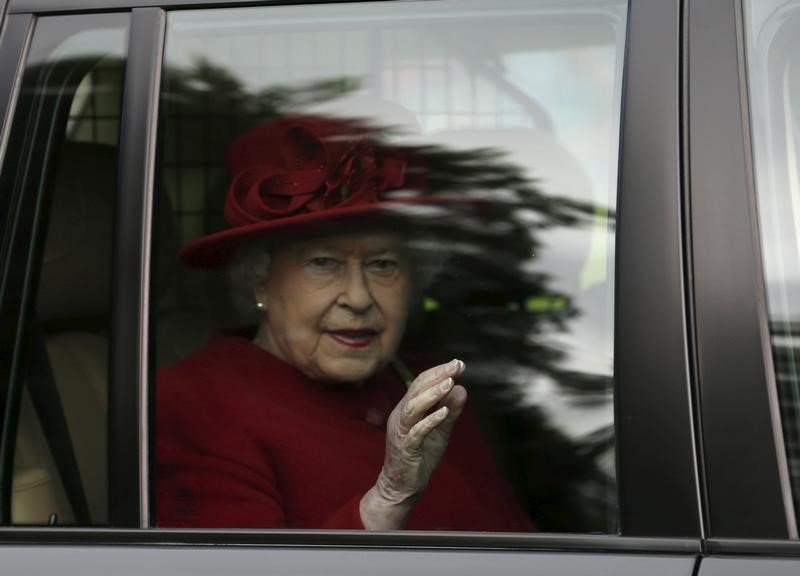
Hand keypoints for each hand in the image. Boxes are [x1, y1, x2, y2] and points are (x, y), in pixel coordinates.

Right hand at [360, 359, 466, 529]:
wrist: (402, 487)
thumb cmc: (419, 457)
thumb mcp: (440, 431)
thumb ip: (450, 411)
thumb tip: (462, 389)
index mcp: (407, 409)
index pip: (420, 383)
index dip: (439, 372)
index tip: (458, 363)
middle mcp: (401, 416)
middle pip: (416, 389)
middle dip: (437, 376)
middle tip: (456, 366)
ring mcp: (401, 432)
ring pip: (413, 407)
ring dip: (432, 394)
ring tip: (449, 383)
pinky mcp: (405, 448)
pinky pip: (416, 432)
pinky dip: (430, 420)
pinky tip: (444, 412)